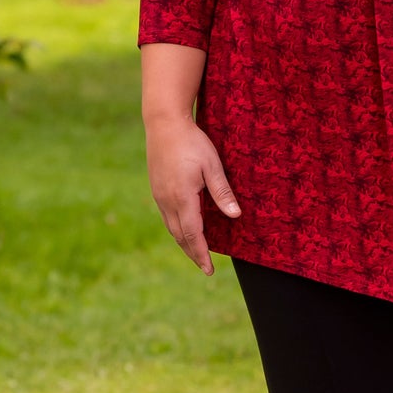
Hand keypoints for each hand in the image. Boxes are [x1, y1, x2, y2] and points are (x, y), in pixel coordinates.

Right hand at [145, 115, 239, 275]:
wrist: (163, 123)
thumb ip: (222, 191)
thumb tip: (235, 216)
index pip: (193, 234)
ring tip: (197, 253)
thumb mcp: (212, 165)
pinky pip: (167, 217)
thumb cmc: (192, 142)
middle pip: (181, 236)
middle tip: (206, 267)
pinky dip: (178, 229)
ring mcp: (159, 195)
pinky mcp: (157, 189)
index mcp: (183, 197)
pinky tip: (185, 229)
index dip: (202, 254)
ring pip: (172, 228)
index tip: (209, 269)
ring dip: (185, 243)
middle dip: (194, 253)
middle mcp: (167, 201)